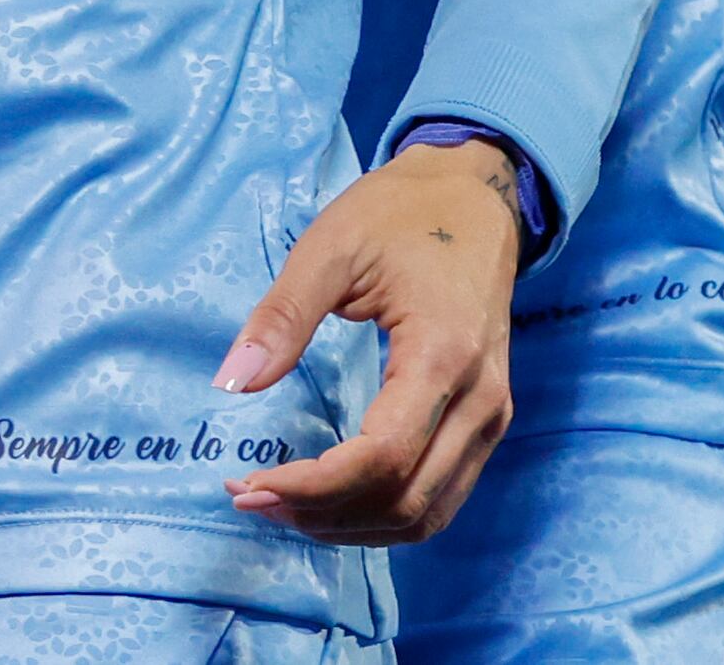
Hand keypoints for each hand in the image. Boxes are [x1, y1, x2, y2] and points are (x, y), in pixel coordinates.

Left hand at [218, 137, 526, 544]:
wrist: (475, 198)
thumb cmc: (401, 214)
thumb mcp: (332, 245)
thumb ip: (283, 316)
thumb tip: (231, 383)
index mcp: (443, 355)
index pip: (383, 457)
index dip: (313, 486)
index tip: (250, 483)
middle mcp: (480, 401)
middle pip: (405, 500)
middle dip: (323, 514)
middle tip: (250, 497)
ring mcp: (491, 418)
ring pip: (427, 514)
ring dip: (352, 525)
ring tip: (281, 506)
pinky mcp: (486, 423)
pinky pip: (440, 497)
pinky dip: (384, 513)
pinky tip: (330, 499)